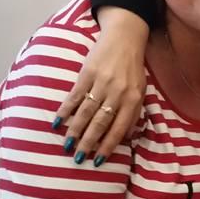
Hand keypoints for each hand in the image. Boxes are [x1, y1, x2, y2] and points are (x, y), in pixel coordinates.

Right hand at [54, 8, 147, 164]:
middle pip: (100, 123)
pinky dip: (66, 109)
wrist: (124, 37)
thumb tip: (126, 137)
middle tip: (78, 158)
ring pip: (86, 111)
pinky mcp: (87, 72)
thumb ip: (134, 113)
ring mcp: (101, 82)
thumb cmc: (133, 68)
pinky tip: (58, 121)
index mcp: (132, 99)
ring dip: (75, 130)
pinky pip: (75, 95)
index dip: (108, 146)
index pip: (119, 128)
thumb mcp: (141, 90)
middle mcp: (117, 92)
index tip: (98, 161)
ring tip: (67, 144)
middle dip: (89, 143)